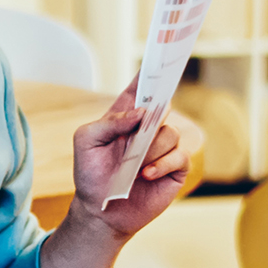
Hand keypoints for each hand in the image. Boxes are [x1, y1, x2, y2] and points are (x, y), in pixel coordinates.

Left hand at [69, 81, 190, 237]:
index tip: (160, 54)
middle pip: (162, 105)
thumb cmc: (90, 175)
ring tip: (135, 166)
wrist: (100, 212)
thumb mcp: (87, 142)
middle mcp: (147, 129)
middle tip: (146, 121)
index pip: (140, 88)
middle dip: (157, 109)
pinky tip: (146, 174)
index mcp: (125, 116)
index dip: (150, 72)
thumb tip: (141, 113)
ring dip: (151, 150)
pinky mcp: (174, 169)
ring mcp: (162, 148)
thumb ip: (109, 121)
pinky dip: (163, 164)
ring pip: (170, 133)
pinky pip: (180, 156)